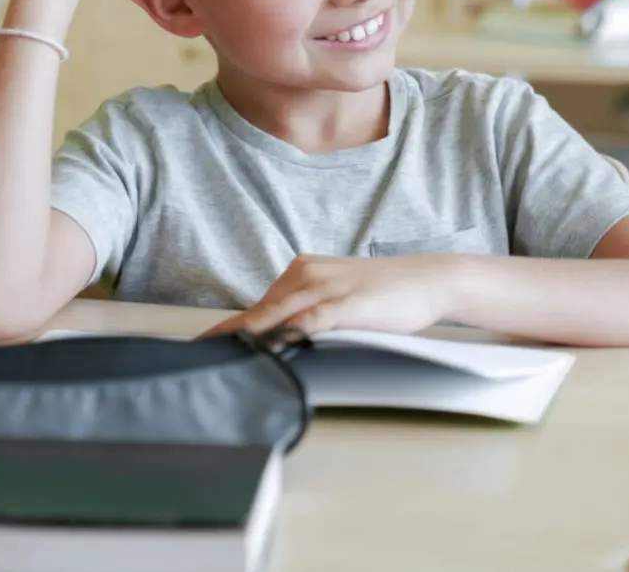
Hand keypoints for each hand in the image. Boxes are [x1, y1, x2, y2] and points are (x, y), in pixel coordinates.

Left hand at [201, 254, 461, 337]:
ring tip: (223, 355)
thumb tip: (279, 341)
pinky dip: (291, 333)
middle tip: (200, 355)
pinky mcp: (348, 303)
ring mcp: (327, 288)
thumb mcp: (336, 299)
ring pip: (278, 314)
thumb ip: (307, 315)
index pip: (257, 307)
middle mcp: (306, 276)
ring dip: (250, 336)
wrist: (429, 279)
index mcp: (300, 273)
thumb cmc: (382, 294)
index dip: (228, 329)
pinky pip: (313, 319)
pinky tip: (274, 345)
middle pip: (259, 312)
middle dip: (229, 336)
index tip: (201, 345)